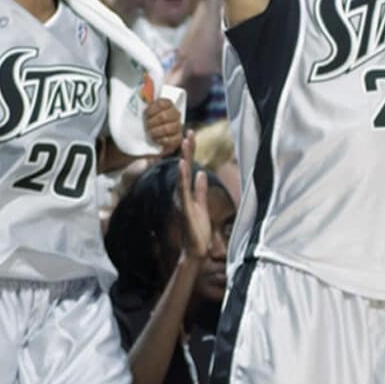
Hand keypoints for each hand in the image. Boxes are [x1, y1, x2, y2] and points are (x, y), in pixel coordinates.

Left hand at [142, 78, 184, 150]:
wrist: (142, 139)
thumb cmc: (141, 122)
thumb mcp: (140, 109)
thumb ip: (142, 100)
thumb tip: (140, 86)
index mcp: (167, 104)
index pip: (162, 103)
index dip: (152, 109)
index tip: (145, 115)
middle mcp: (175, 114)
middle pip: (165, 116)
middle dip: (153, 122)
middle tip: (146, 126)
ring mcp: (178, 126)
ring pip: (169, 127)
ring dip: (156, 131)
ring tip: (150, 133)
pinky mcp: (178, 139)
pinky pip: (173, 139)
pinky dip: (162, 140)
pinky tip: (156, 140)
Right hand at [175, 141, 213, 263]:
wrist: (195, 251)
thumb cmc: (198, 231)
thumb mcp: (202, 206)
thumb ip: (200, 190)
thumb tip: (201, 174)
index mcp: (187, 193)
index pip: (189, 168)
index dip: (190, 152)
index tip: (191, 135)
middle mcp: (182, 195)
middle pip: (184, 168)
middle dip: (187, 150)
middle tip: (189, 132)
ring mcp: (182, 201)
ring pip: (182, 176)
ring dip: (184, 159)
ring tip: (186, 143)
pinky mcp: (186, 209)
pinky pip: (184, 191)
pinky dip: (183, 178)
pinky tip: (184, 166)